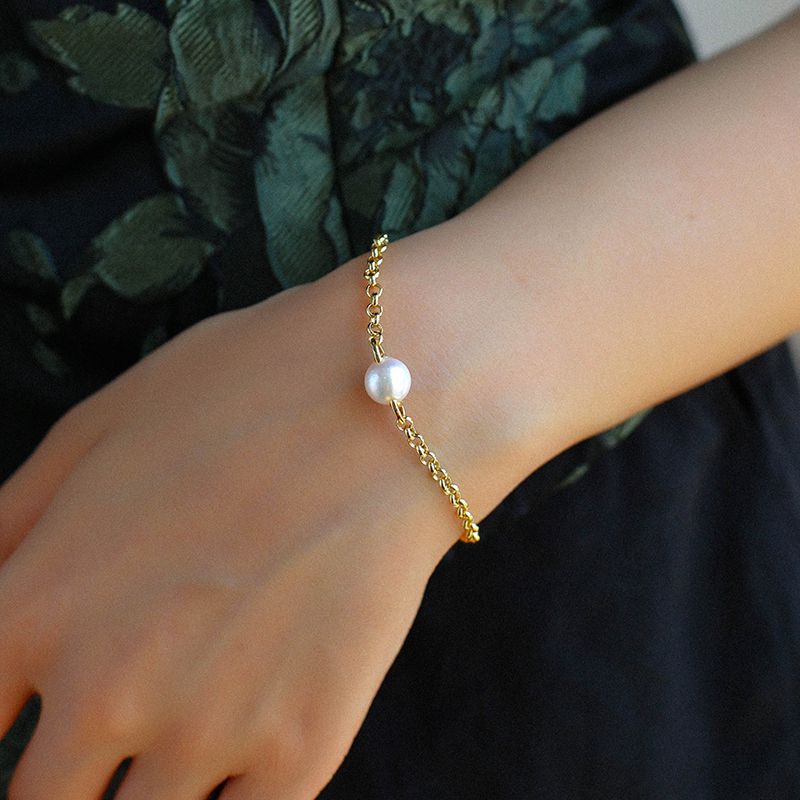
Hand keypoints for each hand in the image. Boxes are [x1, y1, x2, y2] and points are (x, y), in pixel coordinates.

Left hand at [0, 262, 462, 799]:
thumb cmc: (246, 397)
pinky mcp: (302, 749)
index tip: (30, 721)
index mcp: (40, 606)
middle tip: (107, 739)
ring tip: (189, 722)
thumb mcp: (97, 428)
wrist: (391, 411)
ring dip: (147, 789)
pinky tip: (242, 752)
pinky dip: (230, 796)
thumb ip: (13, 524)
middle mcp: (107, 689)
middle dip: (63, 779)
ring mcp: (209, 730)